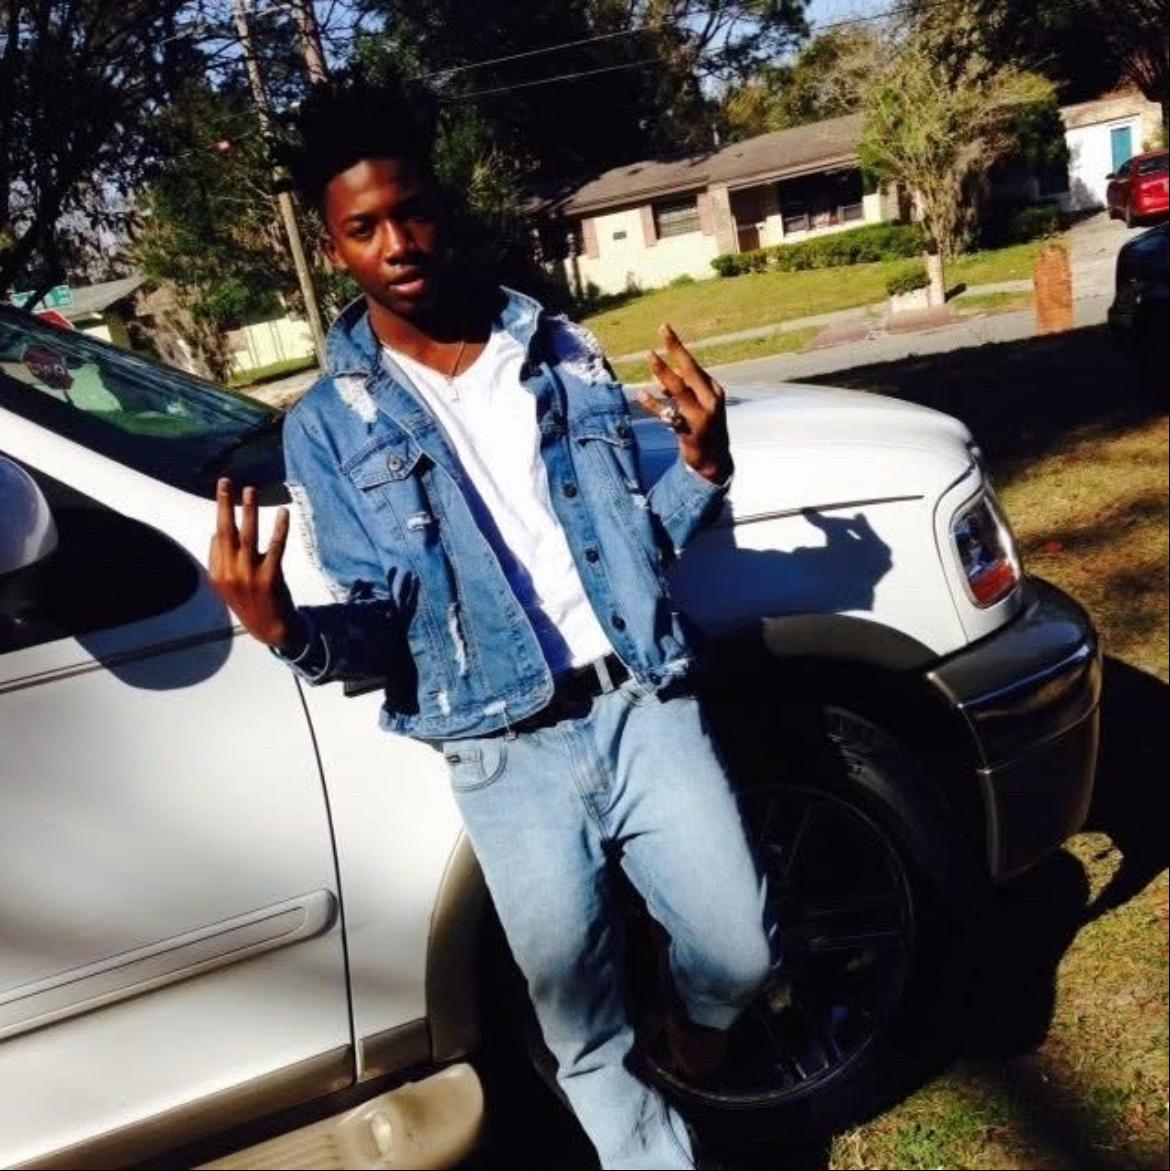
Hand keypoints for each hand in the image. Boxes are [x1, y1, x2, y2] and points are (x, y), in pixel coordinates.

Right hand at [207, 476, 297, 647]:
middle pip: (225, 531)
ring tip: (250, 490)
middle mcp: (229, 573)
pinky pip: (275, 547)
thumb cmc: (251, 602)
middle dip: (224, 504)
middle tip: (226, 481)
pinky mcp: (270, 577)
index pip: (218, 539)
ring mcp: (249, 575)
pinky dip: (279, 528)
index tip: (227, 496)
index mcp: (217, 574)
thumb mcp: (227, 585)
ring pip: (248, 536)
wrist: (271, 628)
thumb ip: (220, 561)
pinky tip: (283, 513)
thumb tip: (217, 533)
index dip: (224, 517)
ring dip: (249, 510)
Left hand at [638, 323, 731, 482]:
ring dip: (664, 373)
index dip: (677, 347)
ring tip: (650, 356)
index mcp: (712, 390)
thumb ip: (679, 389)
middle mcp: (710, 400)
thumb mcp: (695, 404)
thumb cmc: (703, 426)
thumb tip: (658, 374)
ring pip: (680, 390)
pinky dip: (655, 405)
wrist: (714, 460)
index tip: (664, 328)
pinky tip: (642, 395)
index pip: (692, 365)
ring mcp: (701, 416)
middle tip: (663, 330)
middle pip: (690, 370)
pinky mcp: (690, 433)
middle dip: (676, 349)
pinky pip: (669, 416)